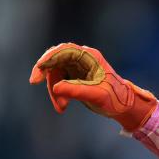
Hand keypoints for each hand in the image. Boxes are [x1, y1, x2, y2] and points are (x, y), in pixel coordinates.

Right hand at [29, 43, 157, 130]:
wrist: (123, 107)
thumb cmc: (116, 98)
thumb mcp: (97, 95)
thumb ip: (77, 90)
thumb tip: (55, 88)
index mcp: (90, 57)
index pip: (63, 50)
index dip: (48, 58)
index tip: (38, 70)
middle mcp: (82, 59)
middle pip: (55, 61)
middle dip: (47, 76)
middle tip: (35, 82)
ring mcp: (76, 68)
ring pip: (54, 73)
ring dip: (54, 90)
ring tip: (61, 108)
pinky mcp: (74, 77)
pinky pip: (58, 82)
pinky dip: (57, 94)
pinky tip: (62, 106)